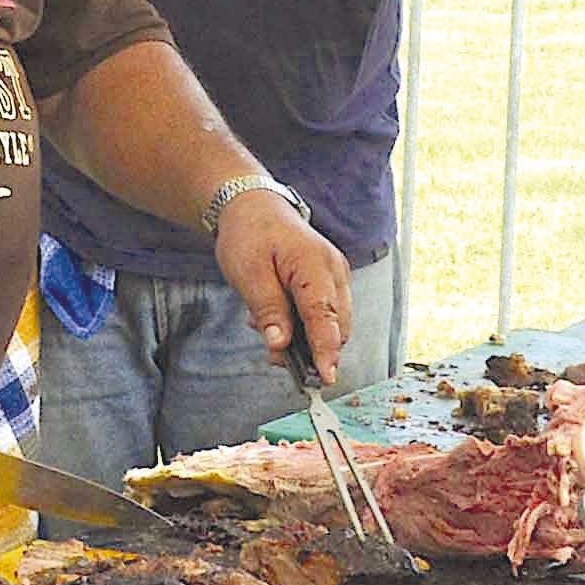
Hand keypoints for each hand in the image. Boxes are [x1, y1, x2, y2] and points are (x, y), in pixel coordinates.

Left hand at [213, 187, 354, 382]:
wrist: (254, 207)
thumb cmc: (249, 235)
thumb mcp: (248, 273)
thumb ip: (268, 309)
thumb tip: (280, 344)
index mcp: (315, 265)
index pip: (325, 317)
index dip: (326, 351)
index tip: (326, 377)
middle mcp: (334, 271)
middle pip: (336, 326)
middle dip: (313, 350)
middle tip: (276, 357)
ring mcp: (336, 276)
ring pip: (333, 323)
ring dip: (306, 338)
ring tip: (267, 326)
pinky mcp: (330, 282)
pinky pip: (325, 312)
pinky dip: (305, 325)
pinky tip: (276, 319)